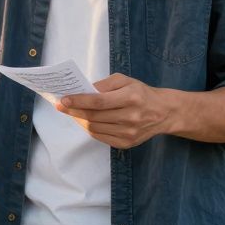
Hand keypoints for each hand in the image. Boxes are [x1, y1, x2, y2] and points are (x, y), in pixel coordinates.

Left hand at [56, 73, 176, 148]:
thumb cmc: (141, 93)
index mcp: (131, 98)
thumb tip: (83, 90)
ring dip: (79, 120)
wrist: (164, 113)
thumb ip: (104, 84)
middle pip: (94, 116)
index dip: (79, 101)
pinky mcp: (127, 143)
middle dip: (74, 111)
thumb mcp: (125, 80)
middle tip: (61, 106)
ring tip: (71, 112)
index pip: (99, 101)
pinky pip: (101, 137)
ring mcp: (129, 133)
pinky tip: (85, 121)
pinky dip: (90, 128)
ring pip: (95, 128)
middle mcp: (131, 117)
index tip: (63, 100)